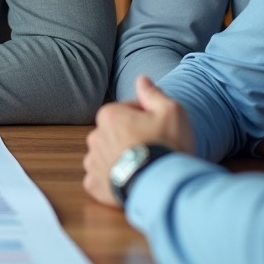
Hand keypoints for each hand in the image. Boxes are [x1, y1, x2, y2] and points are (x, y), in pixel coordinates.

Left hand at [82, 76, 195, 207]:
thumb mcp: (170, 111)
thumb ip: (153, 94)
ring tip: (142, 167)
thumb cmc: (167, 146)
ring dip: (119, 159)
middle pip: (114, 133)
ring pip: (106, 156)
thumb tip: (141, 79)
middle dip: (129, 138)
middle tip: (151, 149)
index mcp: (109, 115)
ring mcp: (93, 162)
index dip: (144, 119)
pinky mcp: (94, 185)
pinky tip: (130, 180)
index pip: (126, 111)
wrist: (163, 185)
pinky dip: (112, 180)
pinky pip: (101, 178)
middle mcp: (95, 137)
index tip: (157, 129)